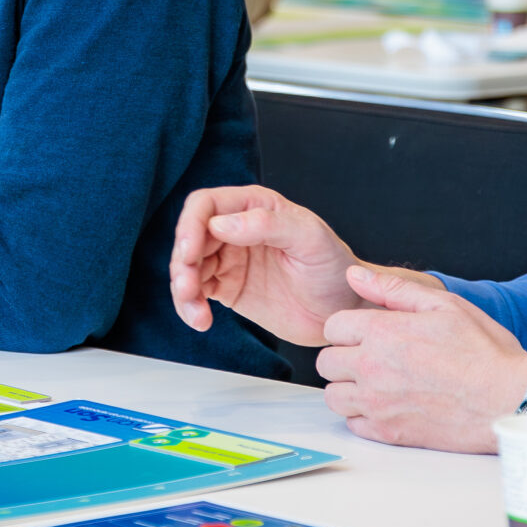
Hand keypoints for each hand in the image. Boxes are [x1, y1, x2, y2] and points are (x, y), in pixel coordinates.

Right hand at [169, 185, 363, 345]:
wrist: (344, 310)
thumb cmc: (334, 268)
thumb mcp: (310, 239)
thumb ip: (268, 225)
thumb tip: (221, 224)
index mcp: (254, 207)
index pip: (205, 205)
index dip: (190, 226)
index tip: (190, 252)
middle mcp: (236, 229)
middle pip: (189, 237)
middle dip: (182, 263)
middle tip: (188, 288)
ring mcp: (229, 259)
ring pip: (187, 267)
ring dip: (183, 288)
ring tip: (196, 312)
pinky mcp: (227, 288)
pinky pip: (196, 293)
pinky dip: (190, 307)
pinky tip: (200, 321)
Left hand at [316, 266, 526, 450]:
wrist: (509, 398)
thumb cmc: (484, 352)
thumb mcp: (443, 305)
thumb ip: (392, 289)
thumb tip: (353, 276)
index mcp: (382, 332)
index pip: (332, 327)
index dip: (348, 328)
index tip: (367, 334)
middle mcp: (372, 367)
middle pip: (326, 362)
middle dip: (344, 357)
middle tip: (371, 358)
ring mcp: (378, 403)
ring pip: (333, 396)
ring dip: (348, 388)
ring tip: (376, 383)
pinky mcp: (388, 433)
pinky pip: (353, 424)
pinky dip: (363, 416)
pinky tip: (387, 406)